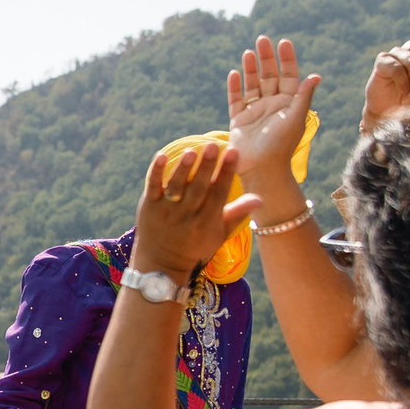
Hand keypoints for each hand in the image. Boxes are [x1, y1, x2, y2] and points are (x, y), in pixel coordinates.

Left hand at [133, 141, 264, 280]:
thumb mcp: (220, 233)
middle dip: (206, 167)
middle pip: (198, 189)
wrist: (161, 263)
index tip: (234, 152)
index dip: (226, 173)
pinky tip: (162, 155)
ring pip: (176, 187)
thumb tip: (260, 199)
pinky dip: (156, 172)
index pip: (219, 194)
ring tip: (192, 150)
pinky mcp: (149, 207)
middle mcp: (187, 216)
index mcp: (207, 222)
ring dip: (184, 169)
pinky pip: (152, 188)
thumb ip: (237, 214)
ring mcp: (166, 212)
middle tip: (213, 145)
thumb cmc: (196, 245)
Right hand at [226, 36, 322, 204]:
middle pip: (269, 76)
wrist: (262, 169)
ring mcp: (255, 112)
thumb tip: (316, 76)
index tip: (283, 42)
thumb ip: (302, 96)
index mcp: (288, 104)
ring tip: (248, 52)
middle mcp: (272, 105)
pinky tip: (234, 73)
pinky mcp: (239, 120)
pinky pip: (236, 99)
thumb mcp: (295, 119)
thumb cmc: (282, 146)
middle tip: (262, 39)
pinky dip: (234, 87)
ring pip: (252, 84)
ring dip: (251, 68)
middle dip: (266, 58)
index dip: (287, 59)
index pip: (288, 76)